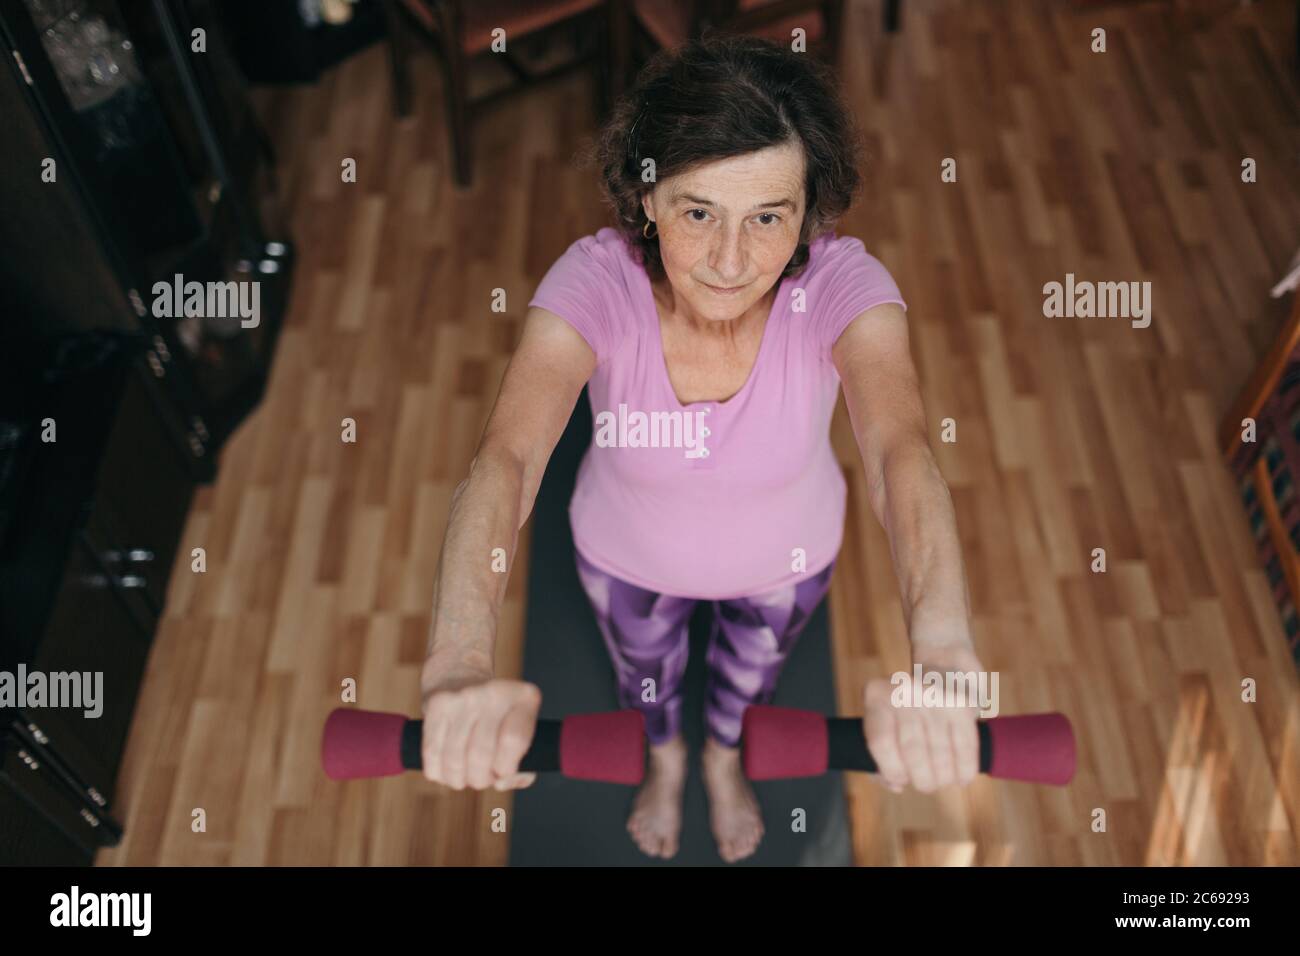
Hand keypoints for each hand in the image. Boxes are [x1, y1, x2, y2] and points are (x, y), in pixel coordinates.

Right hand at [419, 659, 541, 790]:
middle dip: (481, 779)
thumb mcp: (520, 732)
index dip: (506, 768)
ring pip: (455, 759)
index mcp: (523, 697)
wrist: (460, 677)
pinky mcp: (437, 705)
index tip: (502, 771)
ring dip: (459, 780)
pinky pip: (433, 754)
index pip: (514, 741)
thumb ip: (523, 767)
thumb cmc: (497, 718)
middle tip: (482, 778)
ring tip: (464, 775)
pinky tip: (446, 769)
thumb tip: (502, 782)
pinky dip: (439, 772)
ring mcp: (463, 697)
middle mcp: (494, 692)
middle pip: (481, 755)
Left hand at [862, 642, 983, 793]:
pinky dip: (965, 768)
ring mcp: (933, 697)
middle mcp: (904, 692)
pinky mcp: (961, 704)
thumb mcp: (888, 717)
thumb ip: (882, 755)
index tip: (900, 781)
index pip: (880, 742)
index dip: (890, 770)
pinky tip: (962, 778)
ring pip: (939, 753)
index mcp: (877, 695)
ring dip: (943, 777)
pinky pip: (965, 746)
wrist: (944, 662)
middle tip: (926, 784)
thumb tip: (895, 785)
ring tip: (943, 781)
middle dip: (921, 778)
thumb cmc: (909, 705)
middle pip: (912, 751)